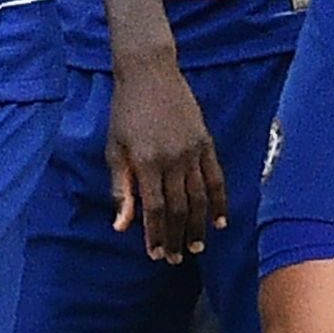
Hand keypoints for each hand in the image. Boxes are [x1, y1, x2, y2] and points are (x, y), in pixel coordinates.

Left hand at [105, 49, 224, 262]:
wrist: (149, 73)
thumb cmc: (124, 111)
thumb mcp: (114, 148)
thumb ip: (119, 188)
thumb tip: (121, 225)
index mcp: (147, 162)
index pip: (156, 210)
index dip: (157, 235)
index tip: (156, 255)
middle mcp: (173, 159)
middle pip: (180, 209)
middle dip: (178, 237)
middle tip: (176, 259)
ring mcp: (193, 151)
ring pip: (199, 198)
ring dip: (198, 226)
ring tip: (196, 248)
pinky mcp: (206, 143)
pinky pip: (216, 178)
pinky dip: (219, 201)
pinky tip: (219, 221)